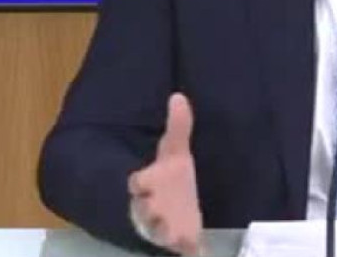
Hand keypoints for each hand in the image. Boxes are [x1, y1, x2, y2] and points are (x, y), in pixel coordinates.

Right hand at [128, 93, 203, 255]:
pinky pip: (184, 250)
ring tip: (175, 234)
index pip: (137, 184)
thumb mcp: (176, 152)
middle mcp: (152, 208)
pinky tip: (200, 254)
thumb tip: (179, 95)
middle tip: (156, 210)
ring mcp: (166, 228)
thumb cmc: (172, 179)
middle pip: (145, 211)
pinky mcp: (182, 242)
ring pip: (160, 233)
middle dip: (149, 210)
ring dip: (165, 233)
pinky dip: (190, 253)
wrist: (177, 211)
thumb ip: (178, 126)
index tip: (139, 181)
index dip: (139, 183)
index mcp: (148, 185)